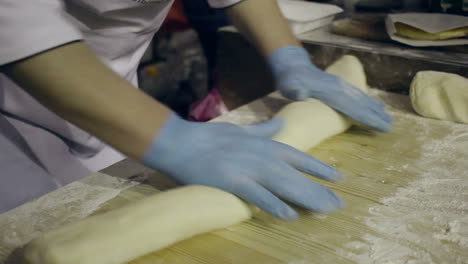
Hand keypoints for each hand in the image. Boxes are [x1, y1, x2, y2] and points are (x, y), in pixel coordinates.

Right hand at [143, 114, 344, 219]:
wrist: (181, 141)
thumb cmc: (209, 136)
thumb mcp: (242, 130)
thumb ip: (264, 129)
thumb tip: (282, 123)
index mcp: (266, 144)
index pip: (300, 157)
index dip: (321, 168)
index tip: (339, 178)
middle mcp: (263, 156)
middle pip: (298, 175)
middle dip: (320, 190)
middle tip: (340, 205)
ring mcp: (250, 169)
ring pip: (285, 185)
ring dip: (307, 199)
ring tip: (326, 212)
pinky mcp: (234, 181)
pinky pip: (259, 196)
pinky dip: (275, 205)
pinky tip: (290, 216)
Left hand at [268, 46, 391, 131]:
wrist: (292, 64)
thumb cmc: (289, 78)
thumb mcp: (289, 84)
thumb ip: (294, 89)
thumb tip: (299, 92)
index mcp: (331, 92)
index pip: (353, 107)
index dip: (367, 117)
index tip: (381, 125)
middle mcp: (339, 88)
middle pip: (361, 103)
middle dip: (375, 114)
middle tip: (390, 125)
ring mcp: (340, 85)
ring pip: (360, 98)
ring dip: (373, 108)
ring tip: (387, 117)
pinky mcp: (338, 85)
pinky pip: (356, 95)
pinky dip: (366, 101)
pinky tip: (374, 106)